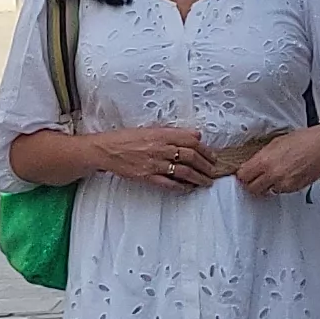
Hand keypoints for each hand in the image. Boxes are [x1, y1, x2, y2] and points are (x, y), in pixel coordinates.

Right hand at [91, 125, 219, 189]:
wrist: (106, 149)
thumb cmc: (126, 138)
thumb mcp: (150, 129)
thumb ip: (172, 133)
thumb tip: (196, 135)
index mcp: (162, 134)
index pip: (190, 141)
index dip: (205, 149)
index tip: (212, 156)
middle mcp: (160, 148)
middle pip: (191, 156)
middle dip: (206, 165)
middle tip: (213, 170)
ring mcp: (154, 163)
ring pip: (184, 171)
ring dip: (198, 178)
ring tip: (207, 182)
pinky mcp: (147, 176)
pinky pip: (169, 183)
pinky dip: (181, 187)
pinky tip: (189, 189)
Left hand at [235, 125, 319, 197]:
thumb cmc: (304, 139)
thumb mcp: (276, 142)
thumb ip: (262, 156)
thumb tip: (253, 163)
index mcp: (265, 160)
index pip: (243, 176)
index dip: (243, 174)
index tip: (244, 173)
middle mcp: (273, 174)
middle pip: (252, 188)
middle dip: (251, 183)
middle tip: (254, 178)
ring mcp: (284, 183)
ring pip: (266, 192)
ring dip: (266, 186)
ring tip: (272, 176)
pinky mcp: (294, 188)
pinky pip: (281, 191)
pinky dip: (280, 186)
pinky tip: (285, 176)